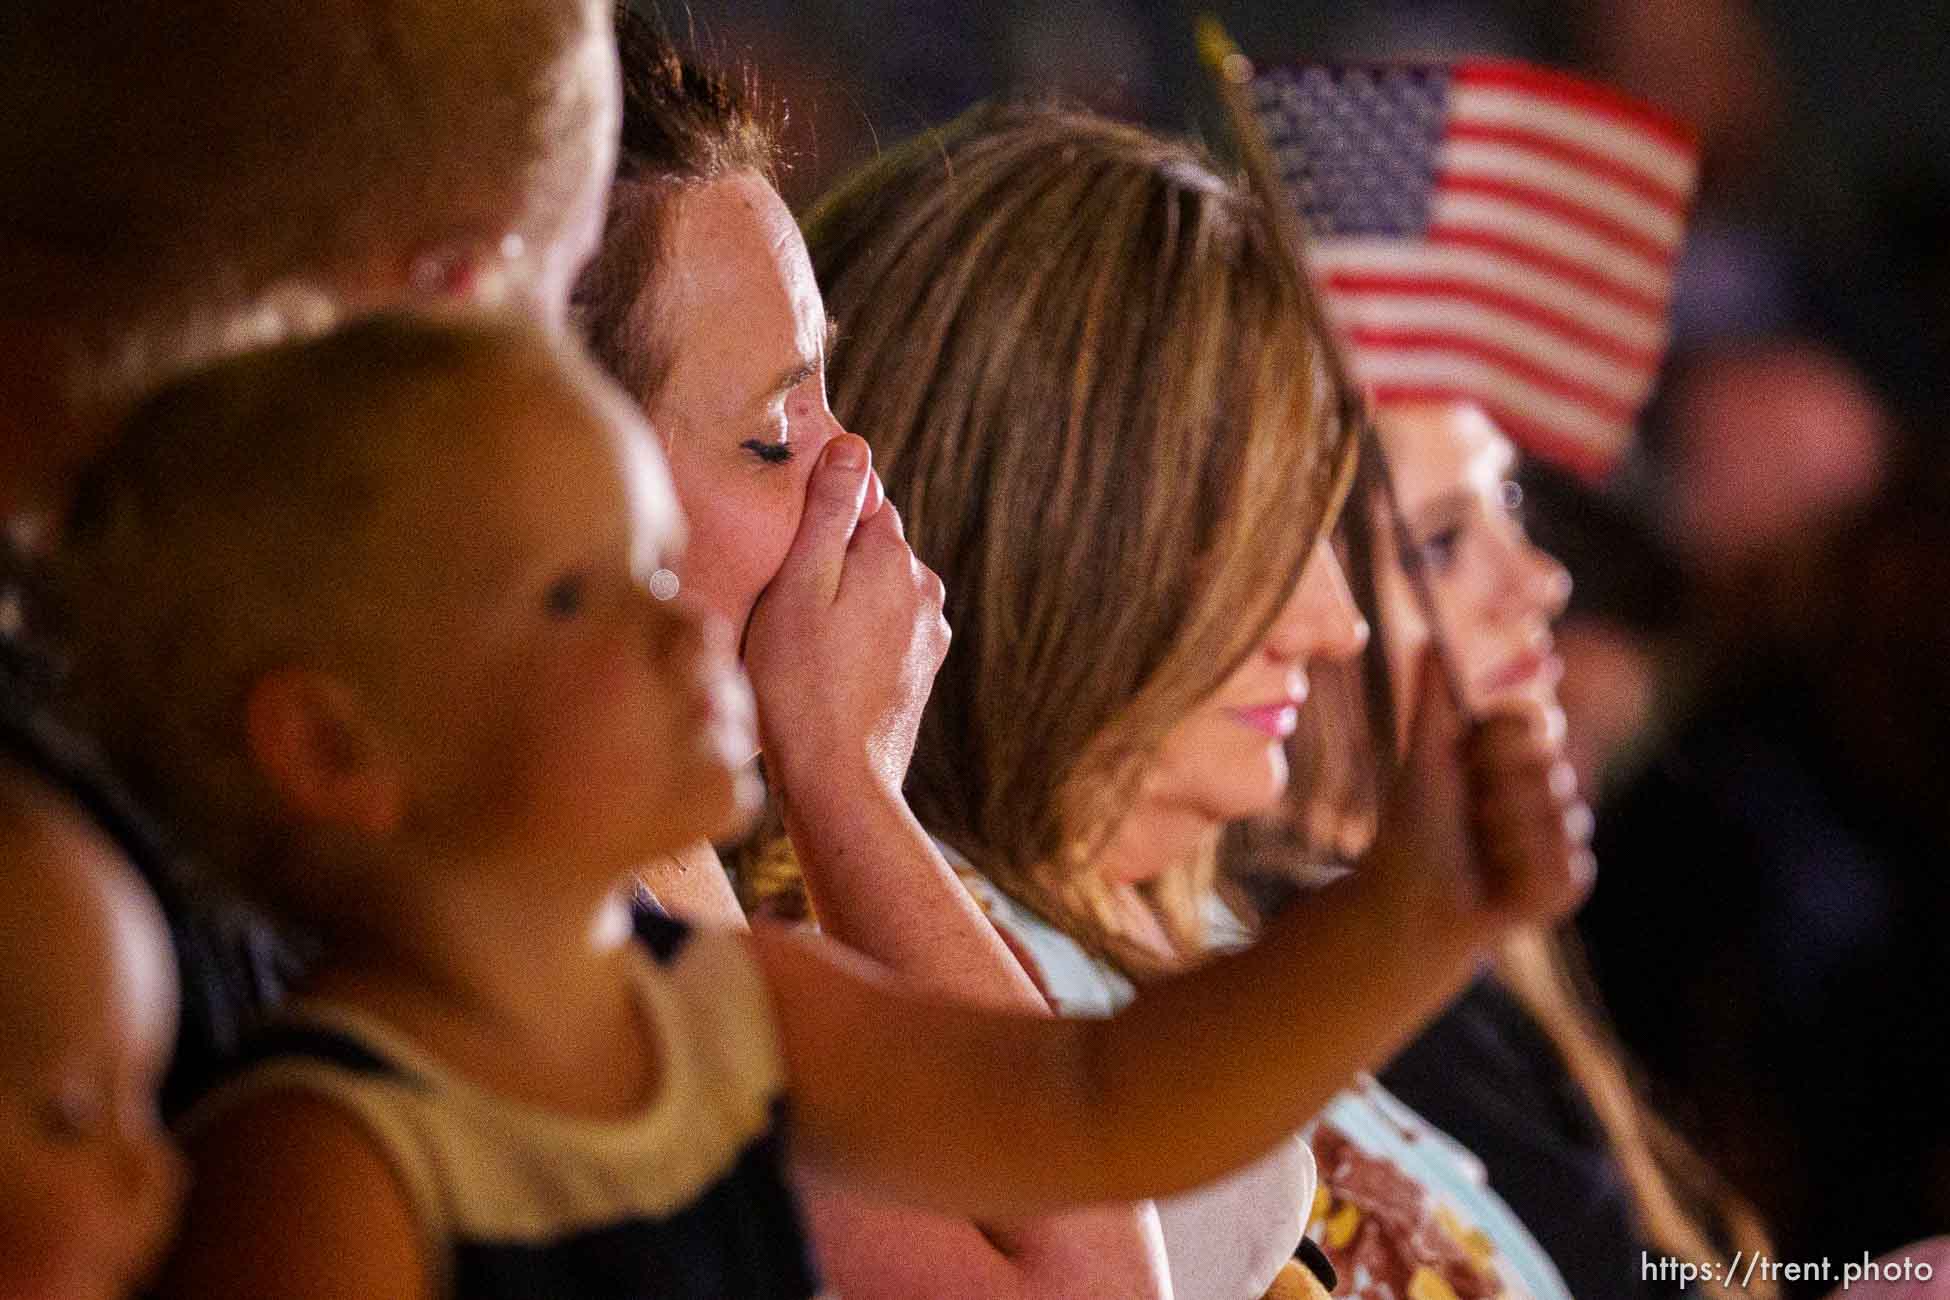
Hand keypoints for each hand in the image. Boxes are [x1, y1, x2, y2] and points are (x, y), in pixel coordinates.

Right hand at [744, 434, 950, 801]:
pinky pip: (882, 632)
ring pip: (876, 591)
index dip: (818, 510)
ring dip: (842, 599)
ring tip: (795, 634)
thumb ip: (828, 512)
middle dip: (831, 556)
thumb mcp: (798, 585)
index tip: (782, 535)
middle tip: (778, 591)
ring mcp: (928, 635)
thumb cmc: (800, 683)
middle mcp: (924, 590)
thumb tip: (853, 446)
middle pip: (870, 546)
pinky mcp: (920, 672)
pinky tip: (820, 666)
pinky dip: (854, 637)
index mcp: (895, 559)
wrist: (839, 782)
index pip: (861, 499)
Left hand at [1361, 648, 1593, 936]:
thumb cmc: (1414, 823)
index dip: (1498, 741)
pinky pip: (1563, 866)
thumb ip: (1433, 698)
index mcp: (1518, 751)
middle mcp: (1546, 787)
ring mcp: (1562, 834)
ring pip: (1556, 818)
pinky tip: (1497, 882)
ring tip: (1479, 849)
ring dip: (1502, 836)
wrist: (1409, 898)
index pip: (1534, 720)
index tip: (1468, 758)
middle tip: (1468, 811)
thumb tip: (1433, 637)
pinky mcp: (1568, 881)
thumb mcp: (1425, 755)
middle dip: (1495, 790)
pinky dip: (1519, 875)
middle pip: (1547, 766)